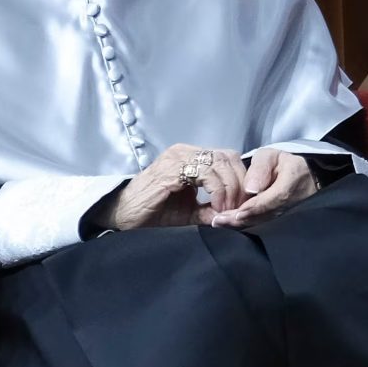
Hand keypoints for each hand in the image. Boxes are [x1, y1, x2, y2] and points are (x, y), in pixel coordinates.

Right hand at [102, 142, 251, 230]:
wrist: (123, 215)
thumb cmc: (153, 211)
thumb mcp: (190, 211)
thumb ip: (211, 208)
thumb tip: (236, 214)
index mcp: (189, 157)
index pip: (226, 158)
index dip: (240, 179)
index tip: (243, 203)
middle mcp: (184, 151)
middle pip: (227, 158)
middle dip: (240, 184)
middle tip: (241, 208)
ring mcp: (177, 158)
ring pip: (219, 164)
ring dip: (231, 189)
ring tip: (228, 210)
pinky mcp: (171, 170)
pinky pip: (205, 174)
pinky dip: (218, 191)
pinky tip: (217, 208)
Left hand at [206, 148, 319, 229]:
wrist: (301, 174)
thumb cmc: (282, 162)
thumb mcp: (271, 156)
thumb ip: (261, 168)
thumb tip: (251, 188)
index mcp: (289, 184)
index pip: (272, 200)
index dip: (254, 208)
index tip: (237, 213)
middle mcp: (287, 202)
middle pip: (263, 215)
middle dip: (240, 220)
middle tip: (218, 220)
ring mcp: (282, 211)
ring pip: (260, 221)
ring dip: (239, 224)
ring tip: (219, 222)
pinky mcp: (275, 215)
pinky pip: (259, 221)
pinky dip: (242, 223)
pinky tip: (227, 222)